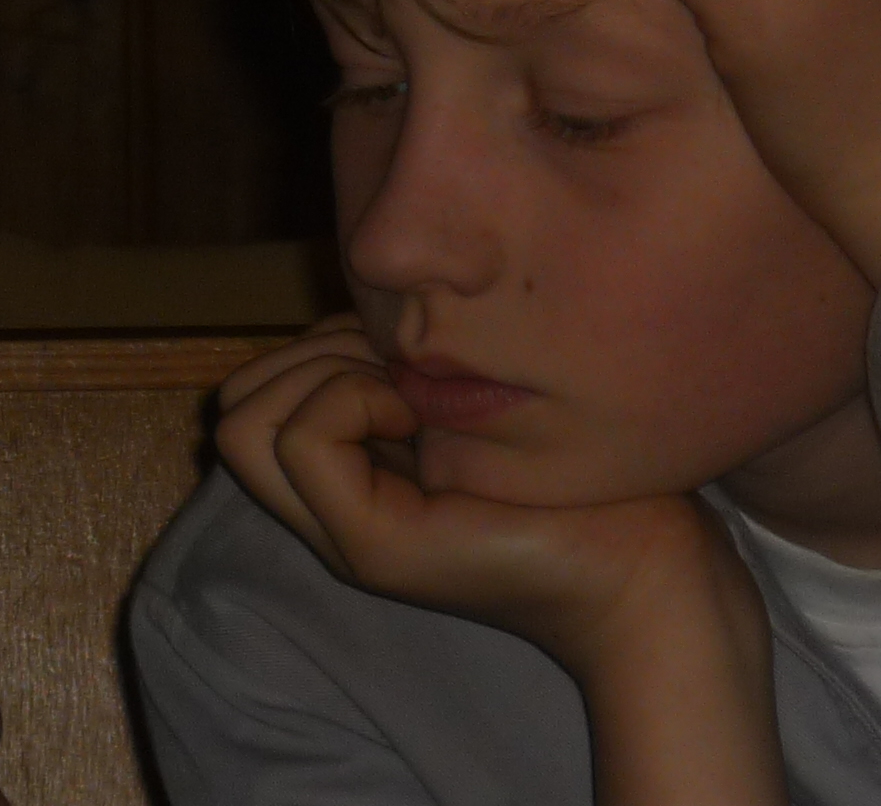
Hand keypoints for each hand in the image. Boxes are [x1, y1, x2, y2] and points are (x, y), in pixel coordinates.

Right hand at [217, 322, 779, 805]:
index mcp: (353, 480)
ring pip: (246, 419)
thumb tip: (348, 317)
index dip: (311, 349)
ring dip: (323, 374)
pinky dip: (349, 397)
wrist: (644, 562)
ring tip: (408, 393)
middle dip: (304, 355)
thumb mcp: (463, 397)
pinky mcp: (373, 545)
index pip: (251, 392)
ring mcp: (345, 536)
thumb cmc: (578, 471)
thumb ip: (396, 368)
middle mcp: (332, 514)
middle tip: (396, 372)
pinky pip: (304, 437)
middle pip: (235, 405)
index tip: (398, 358)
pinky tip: (420, 414)